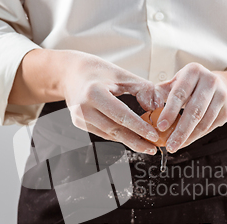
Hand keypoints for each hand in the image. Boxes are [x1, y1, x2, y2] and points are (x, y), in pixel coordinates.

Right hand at [10, 49, 160, 153]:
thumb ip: (142, 89)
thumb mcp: (122, 74)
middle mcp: (84, 107)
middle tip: (153, 148)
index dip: (139, 127)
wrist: (69, 73)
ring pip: (109, 134)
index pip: (121, 115)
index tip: (154, 136)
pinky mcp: (79, 123)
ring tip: (146, 145)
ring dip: (129, 141)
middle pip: (115, 130)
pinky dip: (118, 136)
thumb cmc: (97, 71)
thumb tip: (157, 108)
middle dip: (136, 141)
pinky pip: (103, 133)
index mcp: (94, 92)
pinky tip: (131, 138)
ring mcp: (79, 118)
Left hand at [154, 63, 226, 152]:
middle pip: (194, 111)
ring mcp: (222, 95)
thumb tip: (148, 108)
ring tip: (175, 145)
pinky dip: (196, 136)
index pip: (180, 94)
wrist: (222, 86)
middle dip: (180, 131)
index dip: (170, 112)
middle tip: (169, 145)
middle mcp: (210, 81)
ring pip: (203, 122)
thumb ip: (161, 93)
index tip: (160, 126)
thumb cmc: (191, 86)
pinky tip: (186, 141)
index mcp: (193, 71)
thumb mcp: (175, 83)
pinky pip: (210, 127)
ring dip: (188, 137)